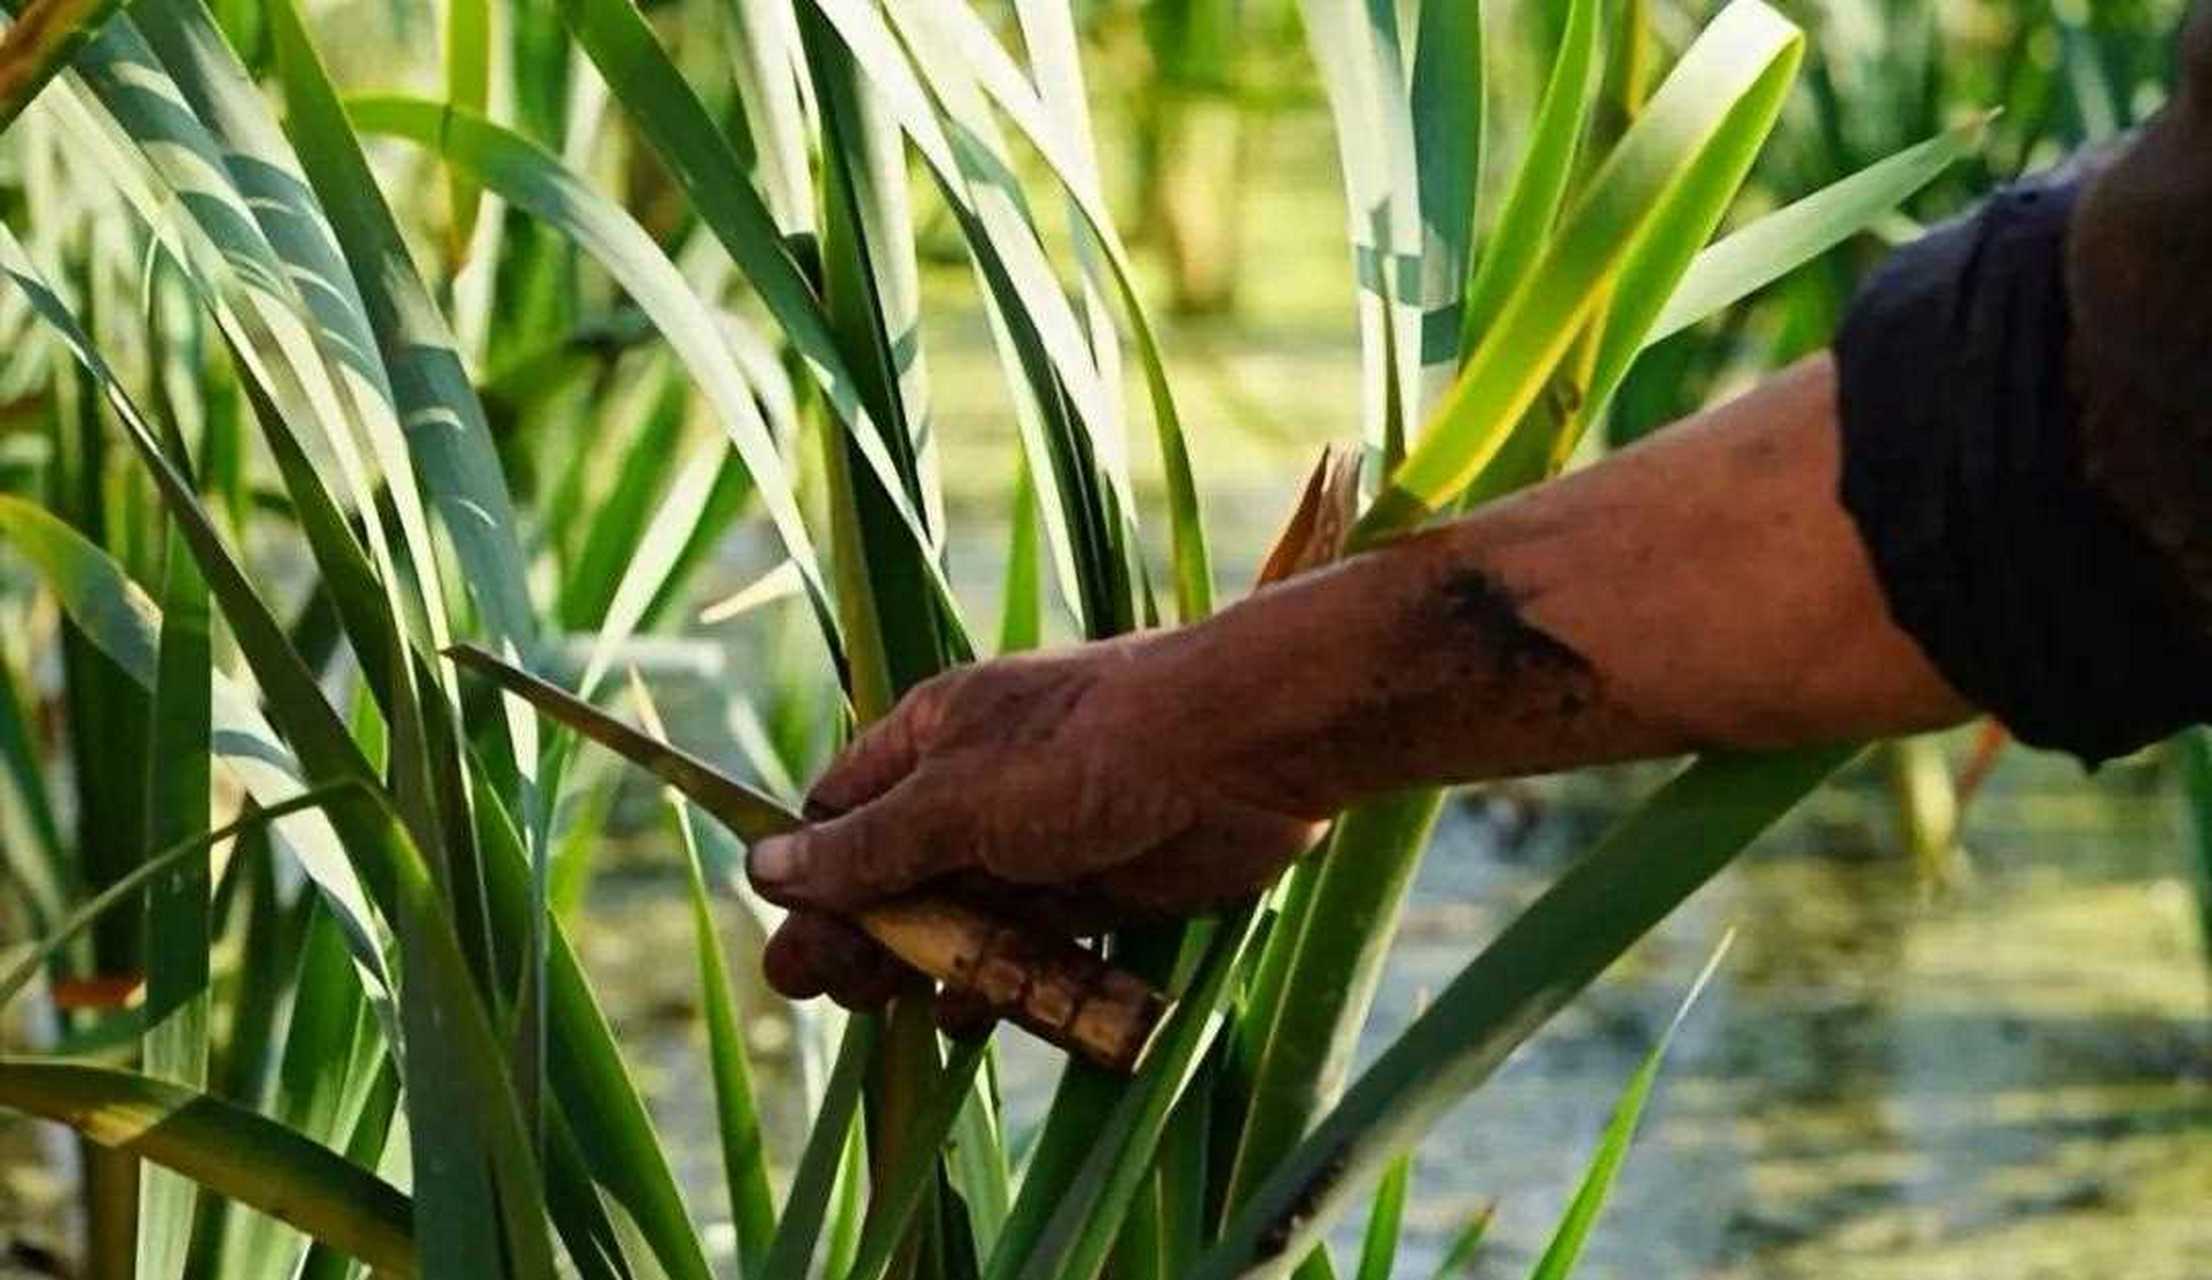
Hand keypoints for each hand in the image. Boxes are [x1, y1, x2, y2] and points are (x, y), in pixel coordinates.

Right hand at [745, 634, 1329, 1015]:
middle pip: (895, 873)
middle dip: (859, 934)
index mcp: (933, 737)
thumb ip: (869, 846)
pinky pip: (1027, 945)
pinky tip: (962, 1017)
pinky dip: (994, 981)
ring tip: (885, 1013)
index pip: (842, 810)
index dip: (811, 877)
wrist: (1241, 754)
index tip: (791, 942)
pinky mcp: (1098, 889)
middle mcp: (978, 787)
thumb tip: (764, 867)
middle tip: (825, 992)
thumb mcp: (959, 800)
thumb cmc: (1088, 752)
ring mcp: (1039, 841)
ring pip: (960, 916)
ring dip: (923, 965)